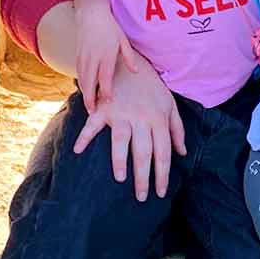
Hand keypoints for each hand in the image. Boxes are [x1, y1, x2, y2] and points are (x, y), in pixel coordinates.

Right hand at [72, 56, 186, 200]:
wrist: (130, 62)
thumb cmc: (151, 87)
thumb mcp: (169, 105)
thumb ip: (177, 130)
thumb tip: (182, 153)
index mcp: (158, 119)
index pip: (162, 152)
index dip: (162, 174)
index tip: (160, 192)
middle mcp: (141, 118)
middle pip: (143, 151)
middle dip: (143, 176)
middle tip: (141, 196)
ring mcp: (121, 113)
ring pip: (121, 140)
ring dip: (119, 160)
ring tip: (120, 178)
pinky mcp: (104, 107)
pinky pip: (93, 124)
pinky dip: (84, 136)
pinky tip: (77, 150)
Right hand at [73, 2, 139, 110]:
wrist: (91, 14)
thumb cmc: (110, 27)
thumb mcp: (123, 40)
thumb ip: (129, 57)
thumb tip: (136, 72)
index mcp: (106, 55)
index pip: (105, 77)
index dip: (106, 91)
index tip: (108, 101)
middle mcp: (93, 58)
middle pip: (90, 82)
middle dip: (90, 98)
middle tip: (92, 111)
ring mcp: (83, 57)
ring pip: (82, 79)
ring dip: (84, 93)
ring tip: (88, 106)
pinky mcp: (77, 55)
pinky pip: (78, 72)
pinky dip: (81, 83)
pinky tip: (84, 91)